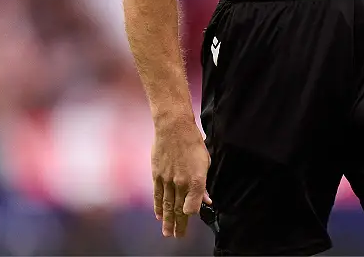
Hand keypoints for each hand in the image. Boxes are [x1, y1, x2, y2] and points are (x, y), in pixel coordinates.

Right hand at [151, 116, 211, 237]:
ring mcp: (167, 180)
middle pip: (179, 209)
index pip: (193, 205)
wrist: (173, 127)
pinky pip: (158, 195)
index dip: (191, 216)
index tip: (190, 220)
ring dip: (167, 220)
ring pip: (167, 205)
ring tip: (167, 232)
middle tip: (177, 236)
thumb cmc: (192, 142)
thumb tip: (206, 199)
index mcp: (196, 180)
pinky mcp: (157, 175)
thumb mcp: (205, 162)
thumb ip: (203, 184)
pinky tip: (159, 215)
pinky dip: (158, 206)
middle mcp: (181, 183)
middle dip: (179, 224)